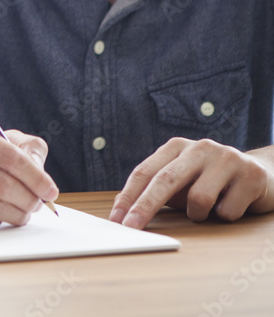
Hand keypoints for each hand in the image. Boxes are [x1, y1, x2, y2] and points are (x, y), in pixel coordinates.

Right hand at [0, 122, 58, 228]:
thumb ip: (28, 149)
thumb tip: (42, 175)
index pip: (10, 157)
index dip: (36, 177)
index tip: (51, 191)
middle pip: (2, 184)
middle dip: (29, 199)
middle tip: (38, 205)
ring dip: (16, 214)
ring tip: (24, 212)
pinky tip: (0, 215)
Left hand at [110, 138, 273, 228]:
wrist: (263, 174)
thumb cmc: (212, 182)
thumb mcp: (183, 180)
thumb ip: (158, 190)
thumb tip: (125, 213)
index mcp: (177, 147)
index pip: (144, 172)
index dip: (128, 197)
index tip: (116, 219)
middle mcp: (200, 148)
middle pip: (165, 180)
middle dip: (145, 207)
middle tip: (131, 228)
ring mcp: (227, 159)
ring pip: (198, 199)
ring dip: (199, 215)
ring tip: (209, 210)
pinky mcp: (251, 175)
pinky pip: (227, 211)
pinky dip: (225, 216)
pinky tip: (232, 205)